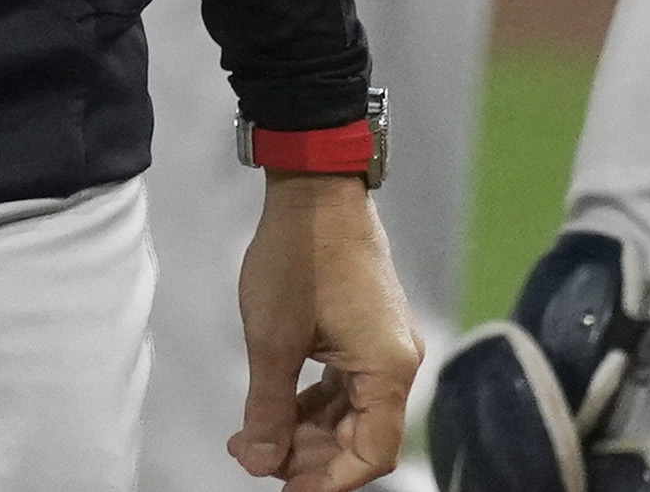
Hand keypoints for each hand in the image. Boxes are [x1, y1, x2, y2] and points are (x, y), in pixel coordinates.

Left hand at [230, 176, 425, 488]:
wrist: (314, 188)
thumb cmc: (297, 255)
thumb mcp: (273, 340)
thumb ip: (269, 408)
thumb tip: (261, 460)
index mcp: (387, 369)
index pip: (369, 454)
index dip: (326, 481)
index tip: (283, 488)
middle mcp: (397, 361)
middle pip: (360, 437)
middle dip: (307, 456)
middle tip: (253, 456)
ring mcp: (385, 344)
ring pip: (351, 412)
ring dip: (306, 430)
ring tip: (252, 436)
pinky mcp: (369, 329)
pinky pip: (348, 384)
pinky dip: (314, 401)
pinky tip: (277, 405)